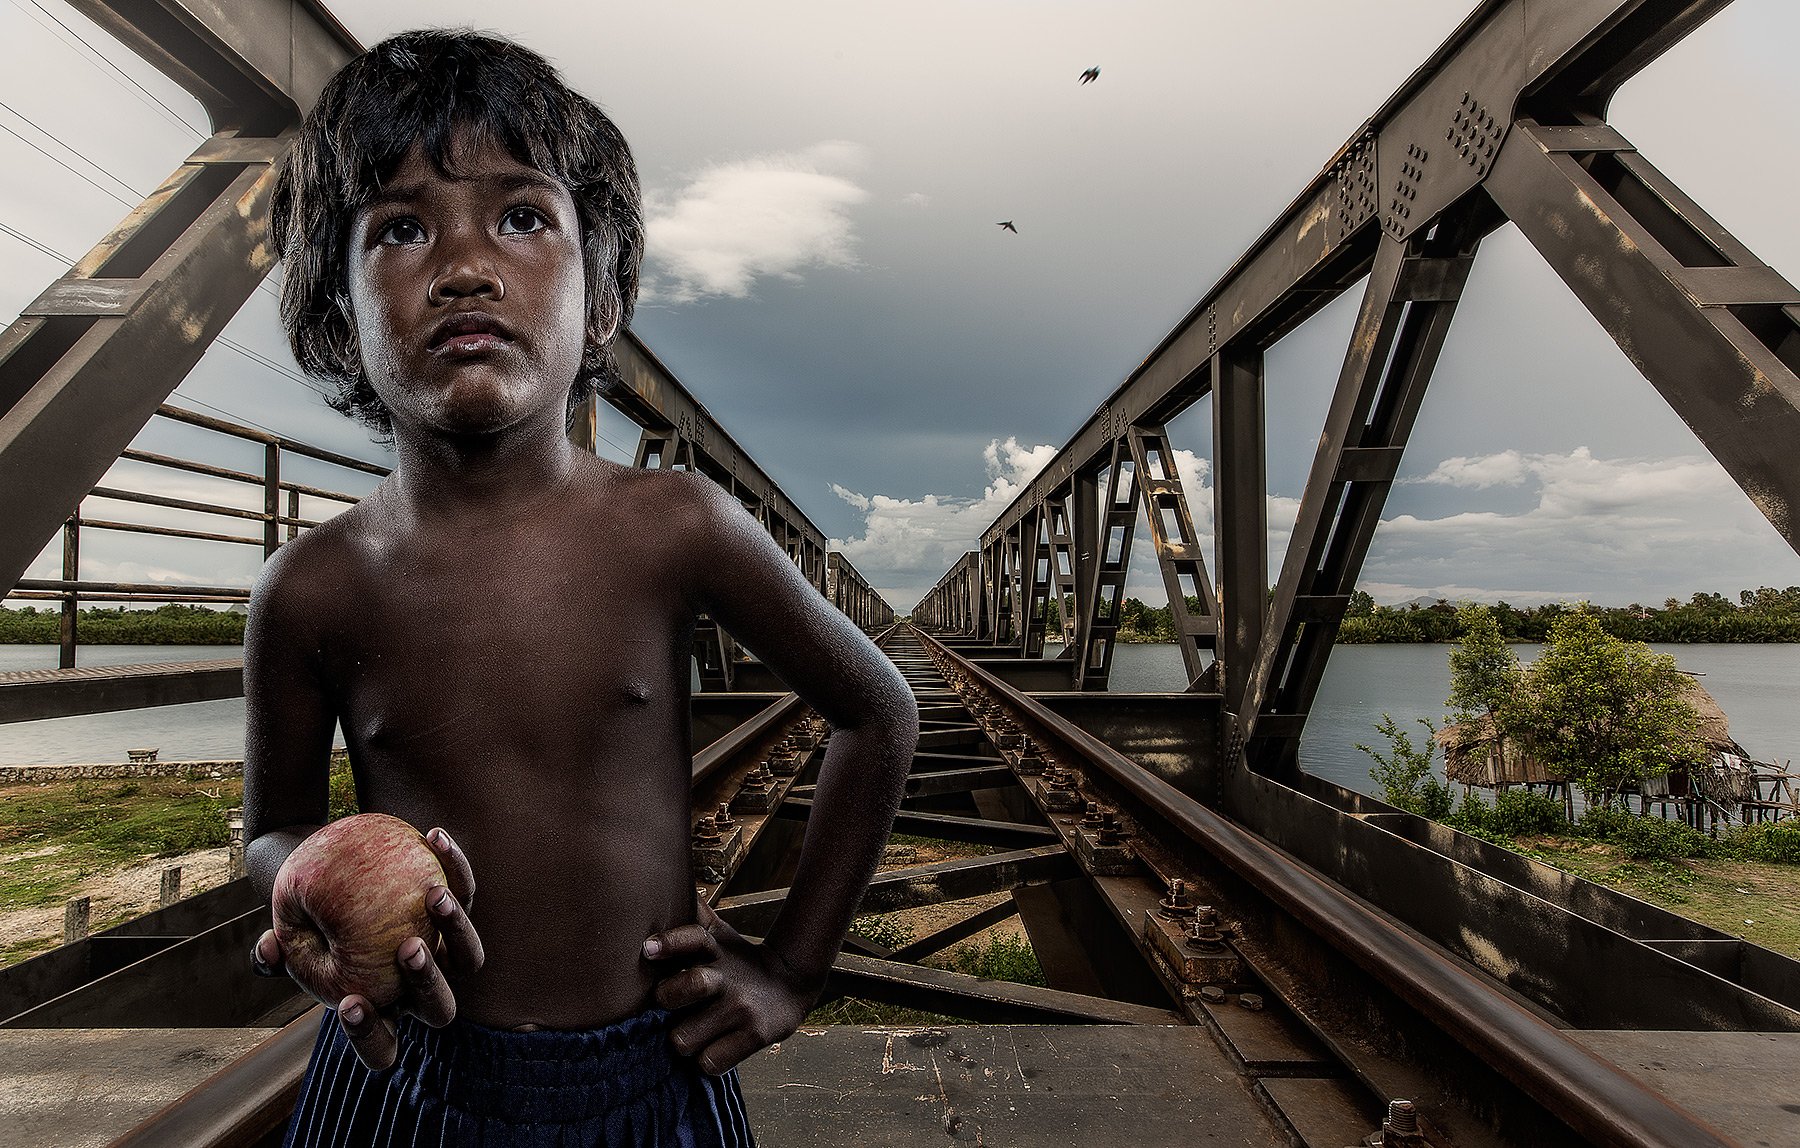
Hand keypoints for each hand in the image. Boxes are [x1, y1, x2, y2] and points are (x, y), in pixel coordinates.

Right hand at [252, 826, 483, 1069]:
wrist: (330, 874)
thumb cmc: (302, 917)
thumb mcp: (283, 936)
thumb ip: (273, 952)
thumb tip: (269, 949)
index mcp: (377, 1009)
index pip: (381, 1046)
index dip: (368, 1034)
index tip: (348, 1002)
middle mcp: (416, 989)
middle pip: (439, 1009)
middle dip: (427, 983)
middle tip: (407, 948)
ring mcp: (442, 951)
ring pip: (468, 958)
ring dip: (457, 929)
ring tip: (433, 895)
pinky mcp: (454, 909)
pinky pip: (464, 890)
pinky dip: (453, 865)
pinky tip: (434, 835)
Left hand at [641, 896, 819, 1074]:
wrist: (791, 984)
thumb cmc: (736, 961)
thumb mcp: (717, 935)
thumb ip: (690, 915)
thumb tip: (665, 876)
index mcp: (714, 949)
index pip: (691, 937)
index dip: (669, 943)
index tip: (648, 949)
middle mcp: (727, 978)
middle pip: (686, 988)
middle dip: (668, 1000)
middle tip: (670, 1005)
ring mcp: (742, 1009)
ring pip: (684, 1038)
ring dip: (681, 1039)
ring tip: (689, 1032)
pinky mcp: (755, 1037)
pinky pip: (709, 1063)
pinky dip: (704, 1061)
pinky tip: (710, 1048)